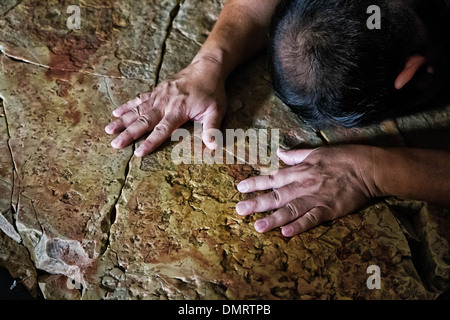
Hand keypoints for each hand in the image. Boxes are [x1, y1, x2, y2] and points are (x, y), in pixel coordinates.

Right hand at [105, 57, 227, 155]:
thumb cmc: (212, 91)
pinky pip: (139, 99)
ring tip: (108, 130)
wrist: (206, 68)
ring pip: (137, 110)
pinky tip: (116, 112)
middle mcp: (164, 103)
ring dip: (122, 121)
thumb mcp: (216, 110)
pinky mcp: (156, 90)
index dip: (150, 142)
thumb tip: (213, 146)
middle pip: (143, 121)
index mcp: (178, 111)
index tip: (138, 152)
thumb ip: (212, 129)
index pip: (161, 130)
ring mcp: (158, 96)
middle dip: (129, 134)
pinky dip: (127, 106)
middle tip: (115, 144)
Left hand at [235, 145, 376, 236]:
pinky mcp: (329, 210)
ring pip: (290, 209)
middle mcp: (304, 185)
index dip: (255, 183)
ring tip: (258, 226)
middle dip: (256, 203)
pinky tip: (286, 233)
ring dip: (273, 218)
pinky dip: (299, 226)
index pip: (272, 178)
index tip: (240, 188)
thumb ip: (296, 155)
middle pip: (276, 196)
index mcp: (300, 171)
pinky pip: (311, 219)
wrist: (368, 168)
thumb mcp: (316, 151)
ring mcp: (316, 198)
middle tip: (239, 210)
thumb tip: (280, 153)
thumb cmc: (343, 157)